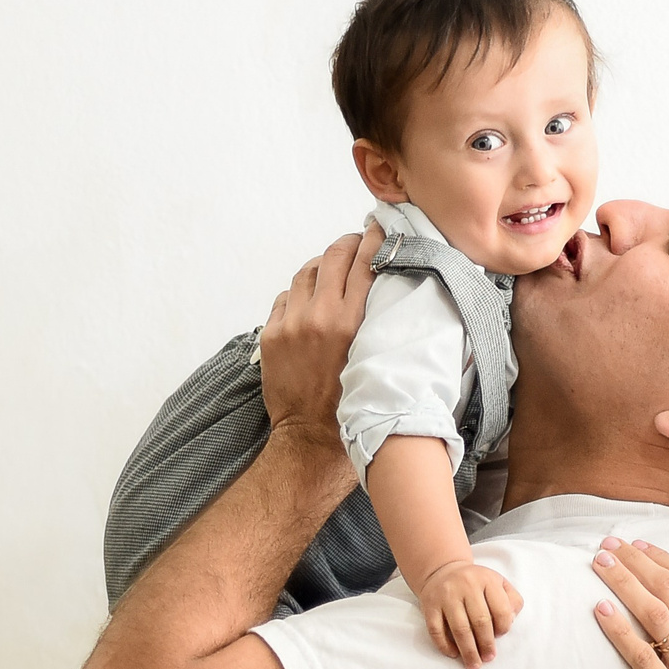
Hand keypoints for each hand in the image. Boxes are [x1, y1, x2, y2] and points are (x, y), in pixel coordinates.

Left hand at [256, 221, 379, 447]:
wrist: (311, 440)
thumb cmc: (354, 408)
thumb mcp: (377, 362)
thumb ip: (383, 327)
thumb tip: (397, 297)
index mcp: (352, 324)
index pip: (364, 264)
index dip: (373, 240)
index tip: (379, 229)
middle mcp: (319, 317)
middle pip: (333, 257)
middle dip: (347, 243)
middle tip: (357, 240)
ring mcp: (290, 324)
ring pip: (305, 273)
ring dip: (321, 267)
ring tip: (332, 270)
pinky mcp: (270, 334)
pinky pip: (285, 298)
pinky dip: (299, 294)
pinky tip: (310, 302)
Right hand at [421, 560, 523, 668]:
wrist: (443, 571)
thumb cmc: (476, 583)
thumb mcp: (499, 583)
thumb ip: (512, 601)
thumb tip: (509, 622)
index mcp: (487, 580)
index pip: (501, 610)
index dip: (504, 628)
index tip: (500, 637)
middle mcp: (466, 585)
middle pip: (480, 621)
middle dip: (486, 644)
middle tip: (488, 658)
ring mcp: (446, 595)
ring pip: (459, 628)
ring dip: (468, 650)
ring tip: (473, 664)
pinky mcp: (429, 605)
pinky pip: (436, 630)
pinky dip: (445, 645)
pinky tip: (453, 654)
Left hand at [590, 538, 668, 668]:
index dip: (663, 558)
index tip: (640, 545)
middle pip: (667, 589)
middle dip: (635, 561)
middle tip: (609, 543)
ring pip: (651, 614)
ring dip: (623, 583)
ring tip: (599, 562)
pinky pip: (640, 658)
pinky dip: (619, 631)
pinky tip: (600, 610)